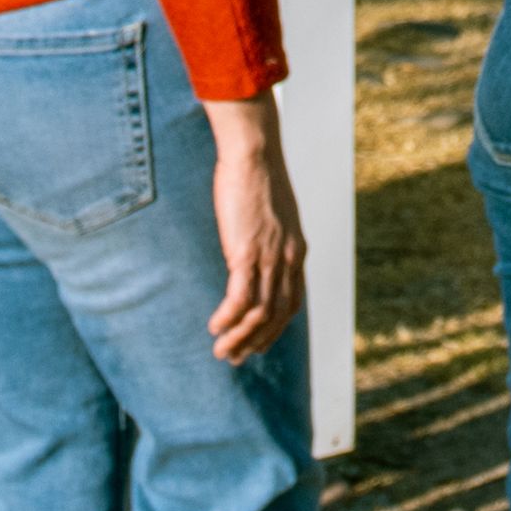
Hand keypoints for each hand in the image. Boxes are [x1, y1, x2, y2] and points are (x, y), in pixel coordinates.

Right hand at [202, 94, 305, 364]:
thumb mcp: (272, 211)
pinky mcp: (247, 252)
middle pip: (277, 315)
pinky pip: (240, 298)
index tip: (257, 342)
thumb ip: (270, 234)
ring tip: (221, 352)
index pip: (293, 302)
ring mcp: (270, 257)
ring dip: (239, 338)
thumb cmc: (258, 175)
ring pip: (259, 314)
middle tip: (235, 358)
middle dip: (256, 342)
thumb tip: (255, 245)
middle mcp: (288, 259)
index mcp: (296, 250)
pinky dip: (228, 318)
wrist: (254, 152)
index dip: (275, 328)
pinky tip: (214, 327)